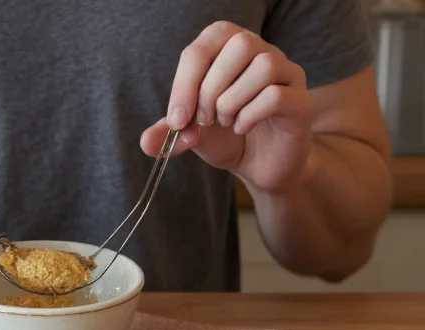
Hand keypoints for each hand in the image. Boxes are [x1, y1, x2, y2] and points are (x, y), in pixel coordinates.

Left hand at [141, 21, 314, 191]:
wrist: (259, 166)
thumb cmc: (226, 138)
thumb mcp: (190, 133)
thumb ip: (167, 133)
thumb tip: (146, 143)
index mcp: (227, 49)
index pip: (203, 47)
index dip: (184, 83)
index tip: (177, 119)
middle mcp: (261, 51)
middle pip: (238, 45)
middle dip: (210, 89)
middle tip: (205, 119)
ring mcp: (287, 73)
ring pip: (263, 65)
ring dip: (232, 101)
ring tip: (226, 122)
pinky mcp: (301, 101)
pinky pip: (276, 94)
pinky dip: (250, 114)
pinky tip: (242, 128)